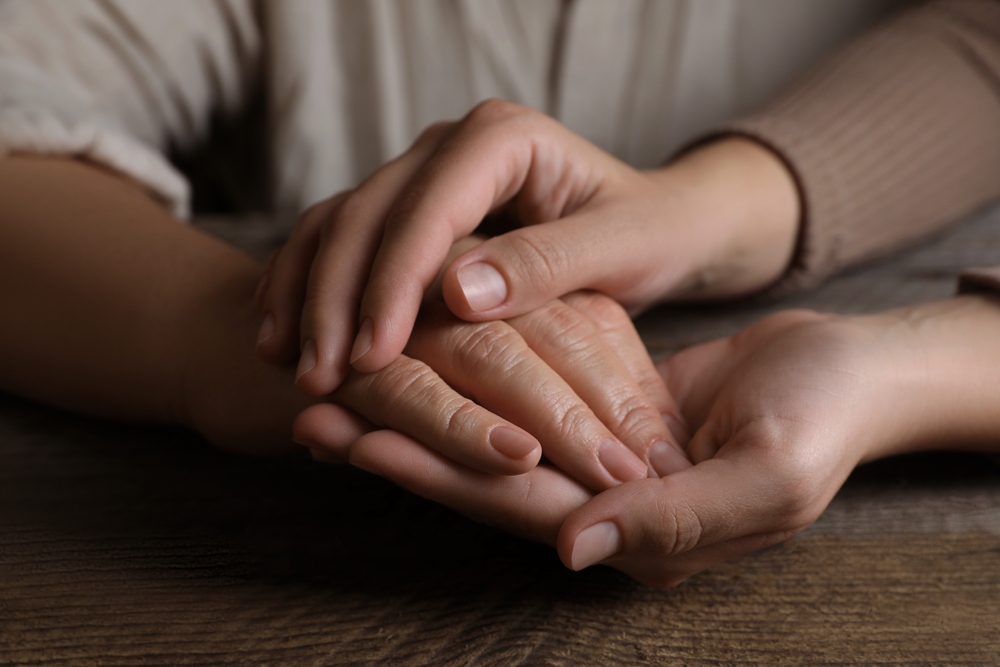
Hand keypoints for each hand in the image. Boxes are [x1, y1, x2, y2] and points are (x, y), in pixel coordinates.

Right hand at [255, 100, 798, 395]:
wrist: (657, 220)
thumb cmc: (649, 232)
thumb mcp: (619, 248)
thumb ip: (547, 263)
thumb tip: (455, 293)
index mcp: (502, 138)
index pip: (429, 207)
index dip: (392, 282)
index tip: (372, 355)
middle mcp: (450, 146)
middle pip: (369, 212)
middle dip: (337, 296)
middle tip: (319, 376)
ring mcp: (422, 174)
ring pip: (341, 224)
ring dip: (309, 293)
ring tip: (285, 362)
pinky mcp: (409, 211)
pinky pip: (340, 240)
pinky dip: (308, 286)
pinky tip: (285, 336)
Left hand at [339, 297, 999, 585]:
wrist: (853, 373)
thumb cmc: (825, 421)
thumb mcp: (770, 477)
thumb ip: (676, 521)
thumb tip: (571, 548)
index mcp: (635, 538)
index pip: (510, 504)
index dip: (431, 470)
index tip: (351, 437)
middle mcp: (601, 512)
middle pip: (478, 478)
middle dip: (397, 445)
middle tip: (309, 412)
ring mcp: (595, 464)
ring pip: (488, 438)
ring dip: (418, 411)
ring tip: (335, 383)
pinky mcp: (595, 411)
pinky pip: (518, 395)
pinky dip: (466, 376)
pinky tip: (417, 347)